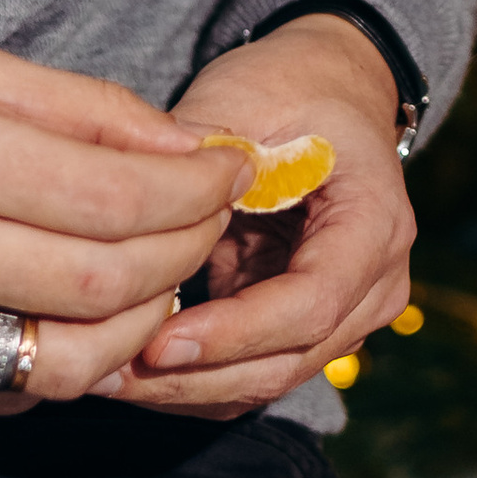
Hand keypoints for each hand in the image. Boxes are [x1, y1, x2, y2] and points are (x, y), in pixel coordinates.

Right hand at [0, 22, 247, 415]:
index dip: (196, 193)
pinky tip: (68, 315)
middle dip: (183, 258)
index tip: (229, 172)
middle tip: (206, 224)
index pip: (115, 200)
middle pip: (102, 287)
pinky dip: (54, 367)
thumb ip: (80, 109)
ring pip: (59, 367)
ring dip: (132, 330)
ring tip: (152, 281)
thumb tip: (188, 149)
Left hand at [96, 14, 414, 419]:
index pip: (312, 303)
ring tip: (101, 374)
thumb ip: (202, 151)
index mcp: (374, 223)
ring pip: (262, 381)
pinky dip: (187, 381)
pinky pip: (245, 376)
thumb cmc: (291, 88)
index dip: (235, 332)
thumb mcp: (249, 97)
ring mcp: (345, 315)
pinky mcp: (303, 331)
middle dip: (193, 377)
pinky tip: (125, 369)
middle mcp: (374, 284)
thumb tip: (137, 199)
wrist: (328, 91)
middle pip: (286, 361)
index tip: (158, 342)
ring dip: (182, 389)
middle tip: (106, 371)